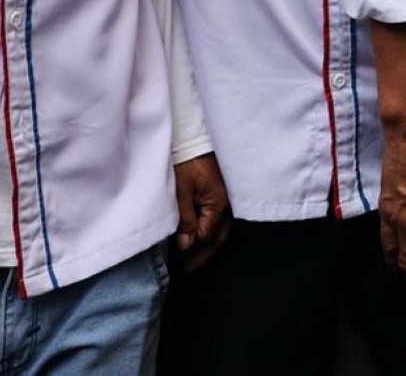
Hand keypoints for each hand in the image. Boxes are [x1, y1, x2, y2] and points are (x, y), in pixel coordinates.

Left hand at [172, 153, 230, 272]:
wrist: (193, 136)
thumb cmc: (186, 160)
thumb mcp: (180, 190)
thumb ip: (184, 219)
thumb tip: (185, 246)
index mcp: (218, 203)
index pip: (206, 236)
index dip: (191, 250)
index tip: (177, 262)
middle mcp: (228, 203)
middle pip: (219, 237)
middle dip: (204, 255)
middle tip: (188, 270)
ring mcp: (228, 197)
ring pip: (222, 229)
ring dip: (208, 245)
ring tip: (193, 257)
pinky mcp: (223, 192)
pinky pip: (221, 218)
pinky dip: (212, 231)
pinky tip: (201, 236)